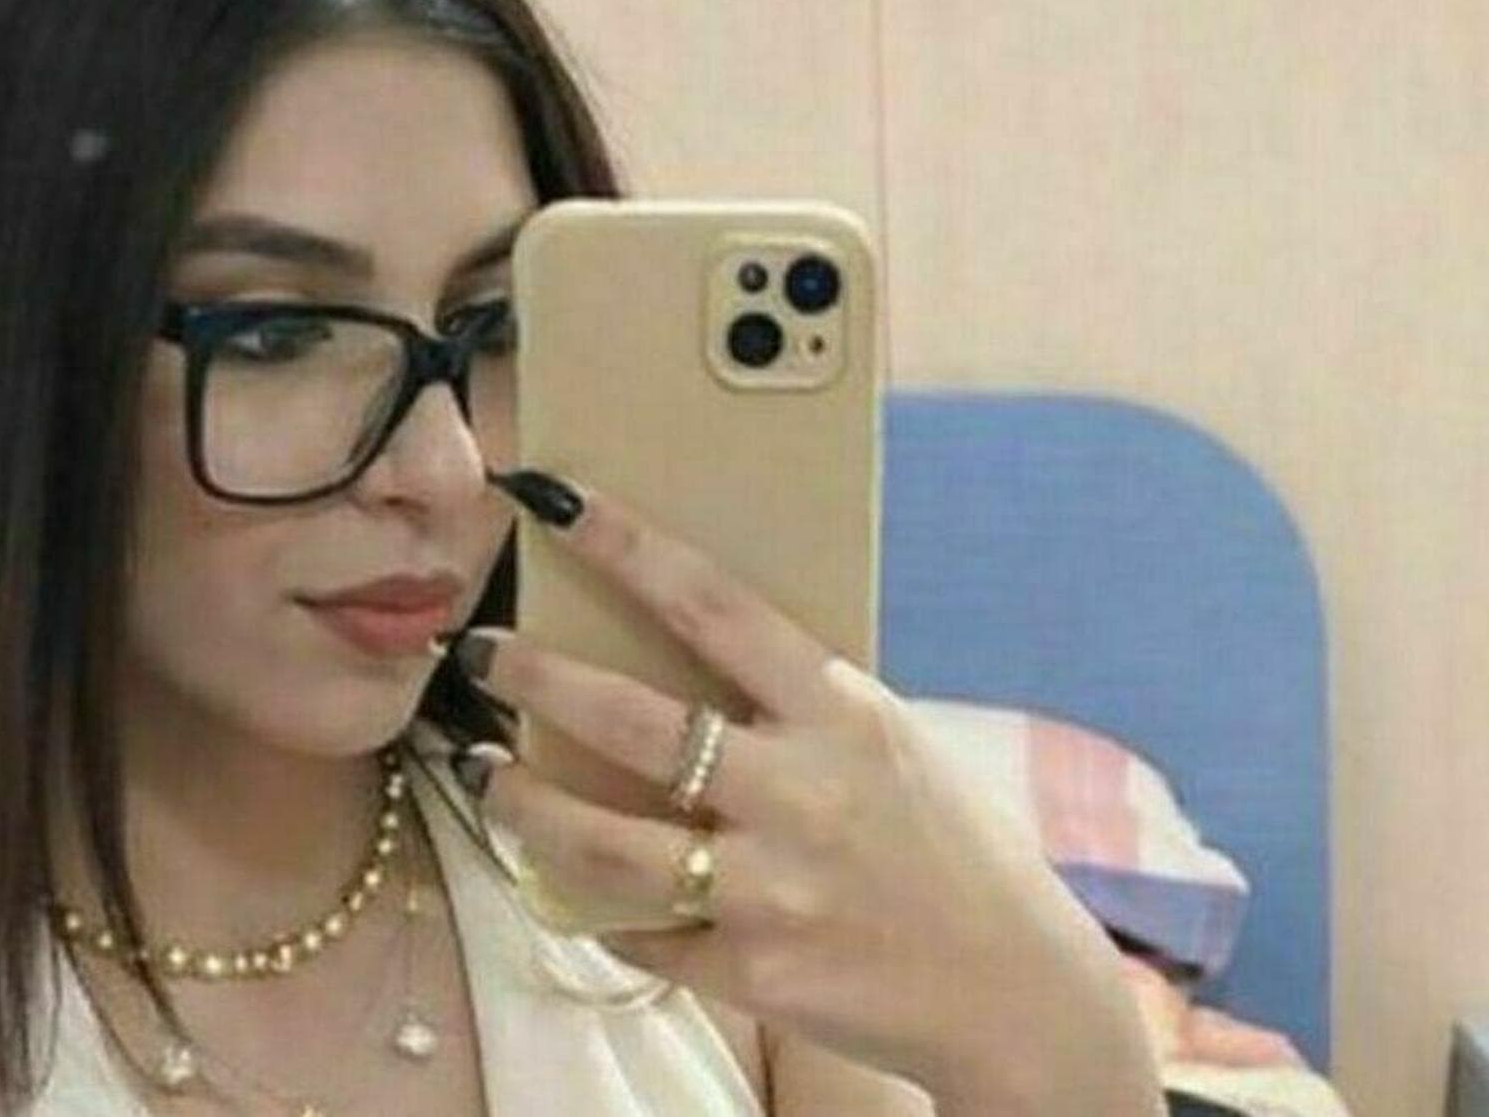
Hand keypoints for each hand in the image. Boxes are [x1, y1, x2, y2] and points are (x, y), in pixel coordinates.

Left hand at [456, 470, 1162, 1106]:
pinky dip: (600, 911)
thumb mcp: (894, 747)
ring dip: (523, 804)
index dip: (626, 546)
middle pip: (634, 721)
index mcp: (845, 714)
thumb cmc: (954, 848)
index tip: (554, 501)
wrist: (1012, 986)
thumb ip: (802, 710)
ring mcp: (772, 888)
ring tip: (481, 772)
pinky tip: (565, 886)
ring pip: (605, 841)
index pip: (714, 606)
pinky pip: (642, 934)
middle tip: (477, 651)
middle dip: (536, 677)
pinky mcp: (751, 971)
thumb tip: (688, 661)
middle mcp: (802, 793)